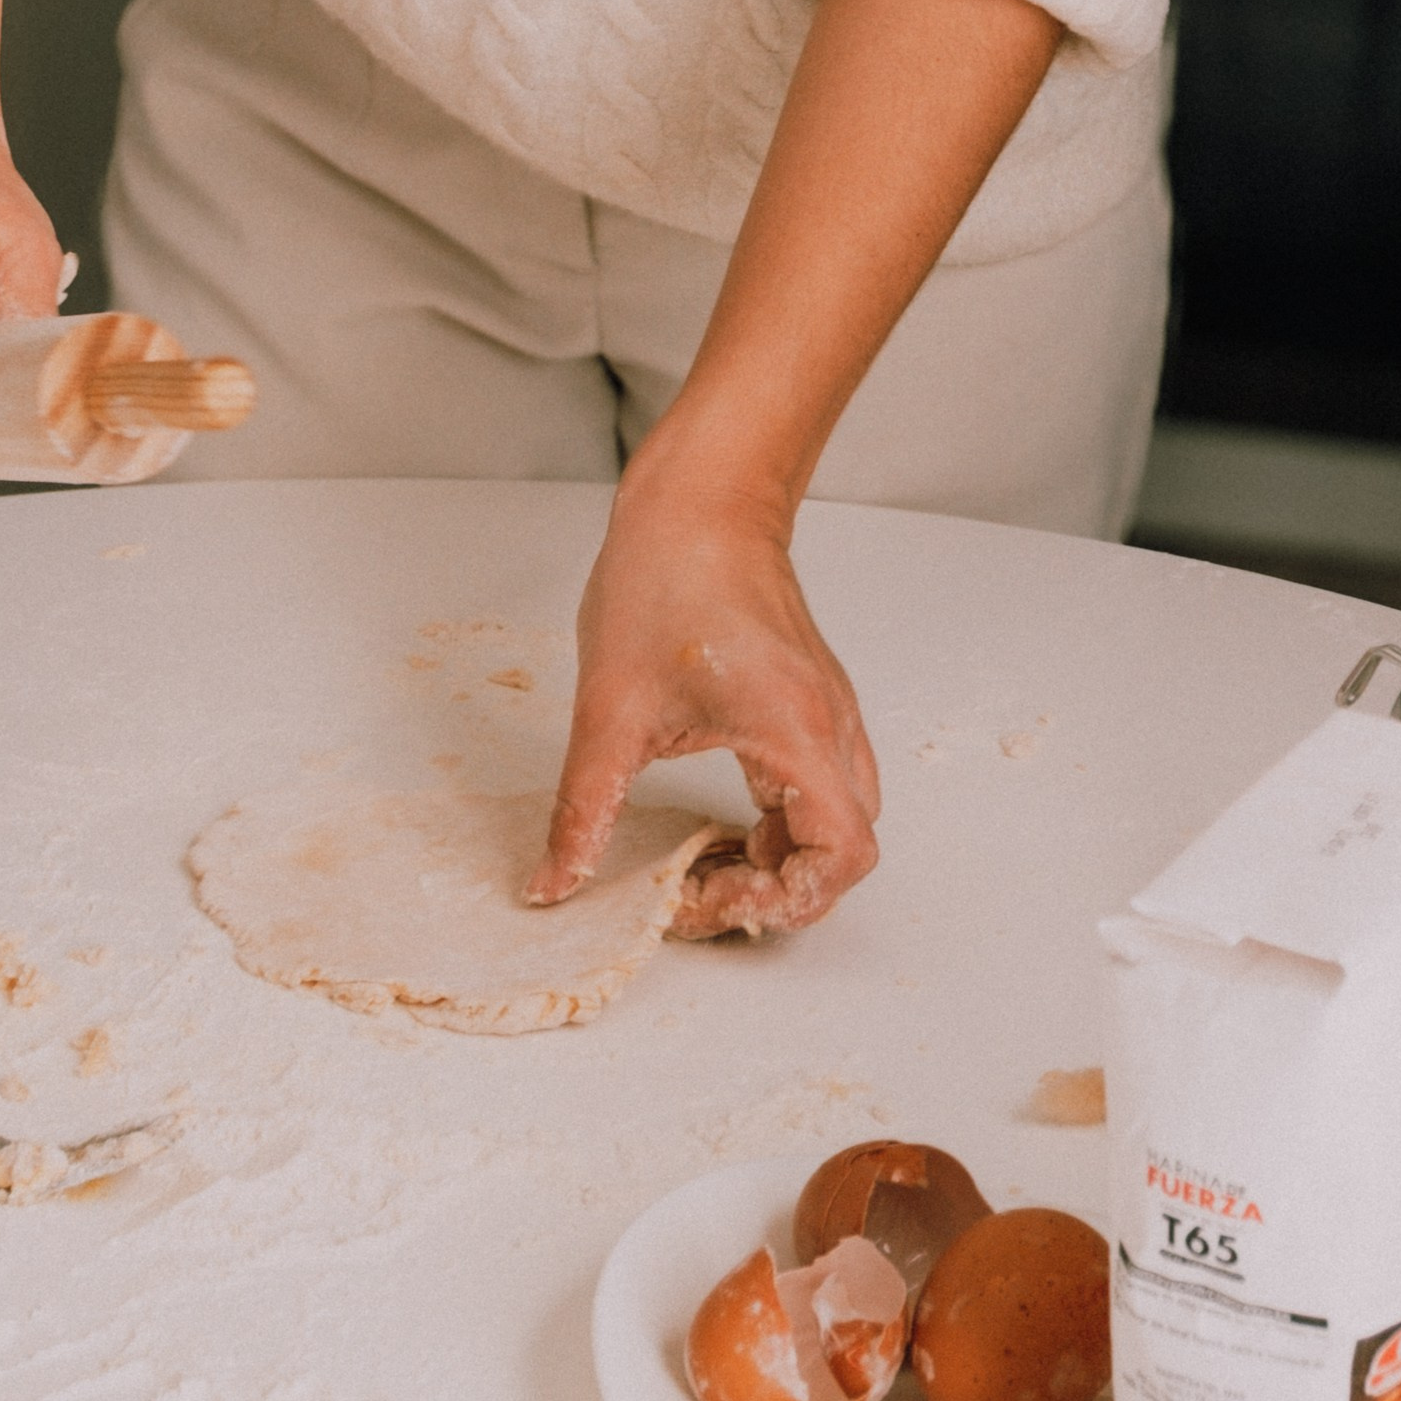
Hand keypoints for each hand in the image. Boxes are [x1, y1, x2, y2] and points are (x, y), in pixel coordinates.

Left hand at [527, 453, 880, 940]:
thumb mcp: (610, 711)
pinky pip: (819, 790)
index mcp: (795, 731)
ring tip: (702, 865)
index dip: (779, 901)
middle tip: (697, 892)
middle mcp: (829, 726)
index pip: (839, 856)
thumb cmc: (666, 577)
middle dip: (774, 891)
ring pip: (836, 824)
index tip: (702, 897)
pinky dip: (779, 825)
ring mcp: (827, 713)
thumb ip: (583, 809)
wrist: (701, 499)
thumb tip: (555, 882)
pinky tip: (718, 824)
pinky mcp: (811, 703)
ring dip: (777, 861)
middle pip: (844, 852)